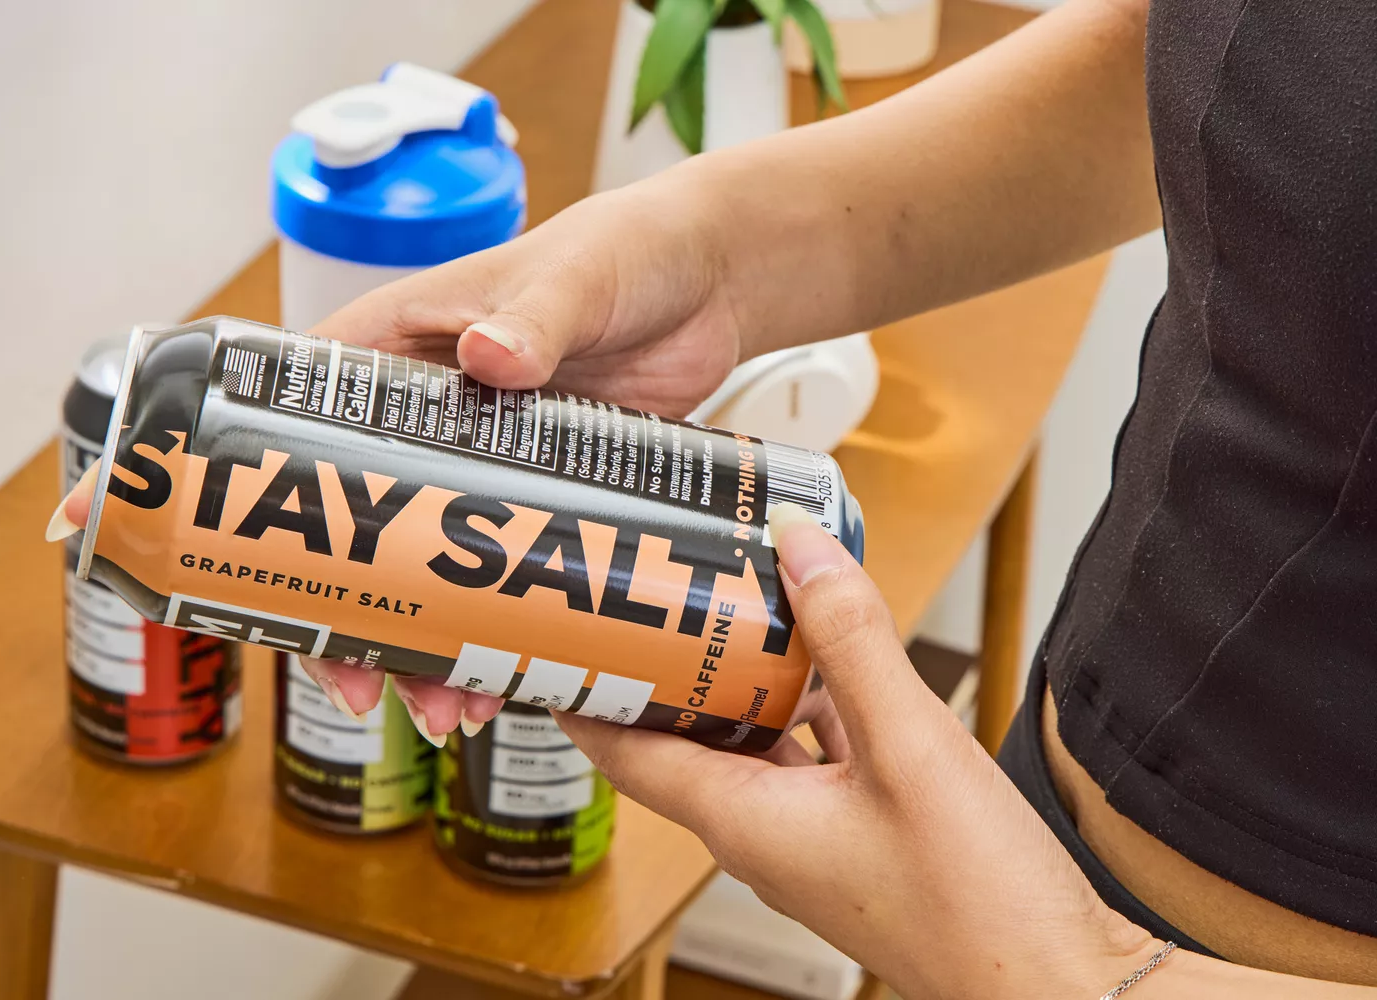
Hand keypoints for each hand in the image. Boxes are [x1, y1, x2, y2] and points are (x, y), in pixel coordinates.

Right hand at [300, 172, 747, 736]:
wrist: (716, 284)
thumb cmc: (628, 249)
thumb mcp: (576, 275)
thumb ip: (537, 314)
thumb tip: (491, 355)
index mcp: (400, 346)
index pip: (299, 426)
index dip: (270, 507)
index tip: (275, 582)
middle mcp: (428, 414)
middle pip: (359, 526)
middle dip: (357, 613)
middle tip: (366, 685)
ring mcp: (486, 465)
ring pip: (429, 568)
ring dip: (428, 643)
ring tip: (448, 709)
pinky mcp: (544, 498)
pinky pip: (502, 576)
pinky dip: (498, 630)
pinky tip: (508, 683)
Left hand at [554, 503, 1154, 999]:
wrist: (1058, 990)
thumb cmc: (979, 903)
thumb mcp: (910, 746)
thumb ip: (851, 639)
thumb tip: (795, 543)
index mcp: (744, 822)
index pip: (625, 751)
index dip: (584, 694)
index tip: (557, 635)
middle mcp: (764, 835)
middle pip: (685, 740)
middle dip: (668, 669)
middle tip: (658, 591)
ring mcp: (813, 841)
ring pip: (752, 747)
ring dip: (743, 682)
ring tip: (742, 604)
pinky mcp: (862, 840)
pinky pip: (811, 761)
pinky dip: (808, 708)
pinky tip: (832, 664)